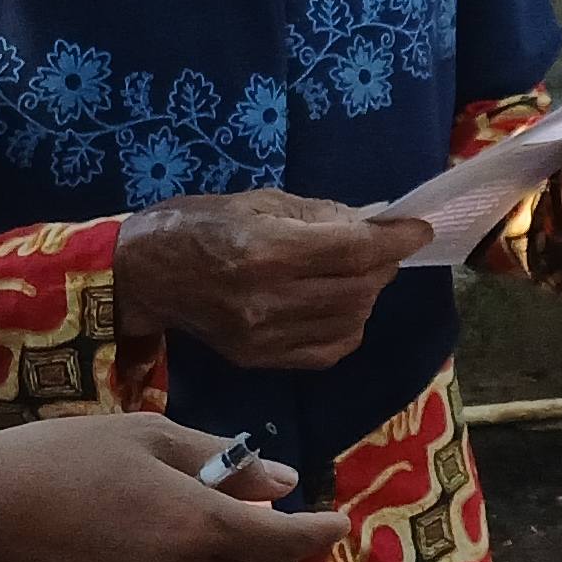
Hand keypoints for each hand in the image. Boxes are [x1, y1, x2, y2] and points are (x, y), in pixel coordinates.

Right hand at [0, 414, 347, 561]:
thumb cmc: (59, 456)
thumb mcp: (146, 436)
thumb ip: (221, 462)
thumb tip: (284, 484)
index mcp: (194, 525)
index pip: (283, 541)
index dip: (317, 533)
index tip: (337, 523)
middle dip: (256, 542)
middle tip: (241, 508)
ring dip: (198, 560)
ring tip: (147, 517)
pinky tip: (108, 549)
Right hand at [113, 190, 431, 368]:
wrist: (143, 274)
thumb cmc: (197, 225)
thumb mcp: (257, 202)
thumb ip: (318, 215)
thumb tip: (371, 223)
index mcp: (265, 251)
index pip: (354, 250)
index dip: (395, 239)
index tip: (418, 229)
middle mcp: (267, 299)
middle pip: (358, 289)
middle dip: (383, 265)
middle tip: (385, 247)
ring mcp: (262, 336)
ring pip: (350, 322)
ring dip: (367, 296)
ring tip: (358, 273)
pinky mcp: (258, 359)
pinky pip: (327, 351)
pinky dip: (347, 328)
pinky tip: (338, 306)